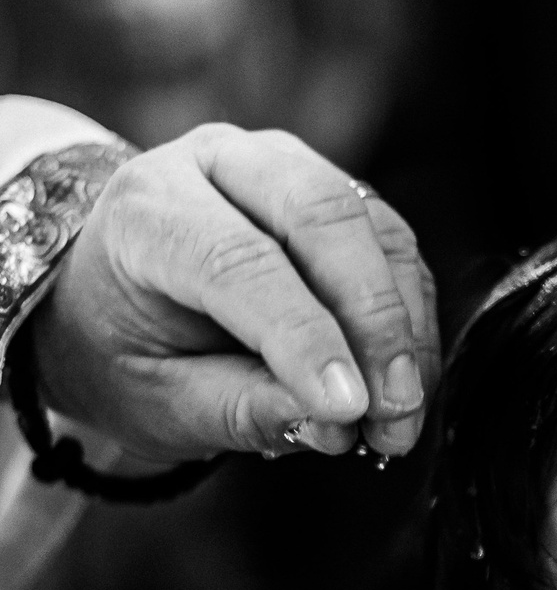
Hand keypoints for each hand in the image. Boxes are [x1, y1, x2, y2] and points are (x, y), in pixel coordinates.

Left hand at [33, 125, 439, 465]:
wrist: (112, 302)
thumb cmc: (126, 353)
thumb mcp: (157, 402)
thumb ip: (238, 410)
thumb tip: (334, 425)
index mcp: (147, 209)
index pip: (238, 260)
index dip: (303, 336)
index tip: (348, 408)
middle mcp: (218, 164)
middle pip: (321, 215)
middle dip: (374, 321)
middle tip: (394, 409)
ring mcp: (284, 168)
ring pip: (373, 227)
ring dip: (403, 329)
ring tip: (400, 416)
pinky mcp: (336, 194)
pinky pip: (395, 247)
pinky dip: (412, 320)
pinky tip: (406, 382)